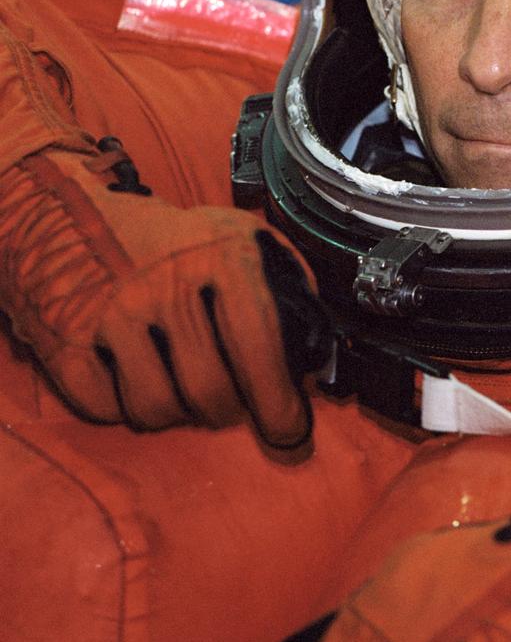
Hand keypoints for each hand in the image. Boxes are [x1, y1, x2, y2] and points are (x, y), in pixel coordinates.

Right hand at [0, 144, 314, 445]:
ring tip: (183, 392)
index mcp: (219, 256)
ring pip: (156, 407)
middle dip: (228, 411)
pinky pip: (105, 407)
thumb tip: (316, 343)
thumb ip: (284, 277)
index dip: (278, 399)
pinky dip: (124, 408)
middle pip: (209, 388)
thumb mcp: (235, 233)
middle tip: (231, 406)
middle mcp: (165, 284)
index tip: (288, 429)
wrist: (63, 211)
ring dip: (176, 414)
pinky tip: (134, 380)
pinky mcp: (63, 340)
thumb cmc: (167, 234)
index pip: (258, 343)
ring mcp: (111, 314)